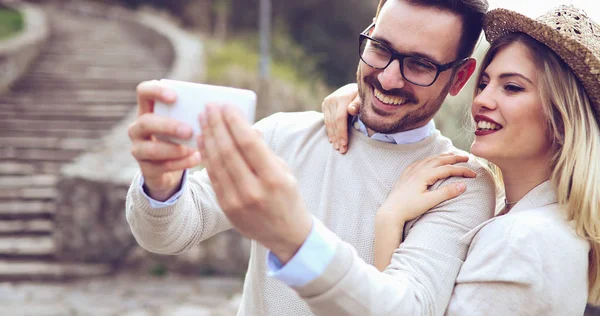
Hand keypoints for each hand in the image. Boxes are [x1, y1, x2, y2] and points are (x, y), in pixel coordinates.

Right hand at [127, 80, 200, 200]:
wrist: (170, 167)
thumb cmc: (182, 137)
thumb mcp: (185, 123)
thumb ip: (193, 114)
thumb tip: (217, 107)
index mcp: (148, 109)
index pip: (143, 92)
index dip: (156, 91)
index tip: (175, 97)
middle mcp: (138, 128)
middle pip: (146, 122)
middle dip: (169, 126)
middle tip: (189, 131)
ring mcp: (139, 148)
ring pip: (151, 148)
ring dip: (175, 149)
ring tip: (194, 149)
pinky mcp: (146, 168)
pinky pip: (162, 166)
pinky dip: (182, 163)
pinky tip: (197, 159)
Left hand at [197, 104, 312, 263]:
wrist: (287, 236)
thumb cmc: (288, 197)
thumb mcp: (285, 172)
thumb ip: (264, 151)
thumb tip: (246, 128)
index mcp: (274, 179)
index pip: (249, 143)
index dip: (235, 122)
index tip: (226, 106)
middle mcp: (254, 191)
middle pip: (229, 150)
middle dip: (217, 125)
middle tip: (210, 107)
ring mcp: (237, 201)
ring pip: (217, 162)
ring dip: (208, 137)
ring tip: (203, 118)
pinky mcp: (226, 207)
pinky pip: (213, 177)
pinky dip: (206, 156)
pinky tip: (202, 140)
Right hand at [322, 83, 360, 153]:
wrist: (354, 87)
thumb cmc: (362, 96)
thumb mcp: (363, 98)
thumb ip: (358, 104)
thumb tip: (351, 109)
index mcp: (342, 97)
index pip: (340, 118)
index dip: (342, 132)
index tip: (344, 144)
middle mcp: (332, 99)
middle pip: (333, 122)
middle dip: (337, 137)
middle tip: (341, 150)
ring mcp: (327, 101)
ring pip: (328, 123)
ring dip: (333, 136)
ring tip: (337, 147)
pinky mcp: (324, 104)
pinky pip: (326, 120)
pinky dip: (330, 131)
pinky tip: (332, 140)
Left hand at [377, 153, 476, 224]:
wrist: (390, 212)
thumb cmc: (409, 208)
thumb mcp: (430, 201)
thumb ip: (446, 193)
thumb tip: (463, 185)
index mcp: (425, 175)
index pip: (448, 169)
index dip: (462, 170)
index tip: (474, 174)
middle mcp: (417, 170)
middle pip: (439, 160)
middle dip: (454, 158)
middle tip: (466, 157)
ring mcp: (410, 172)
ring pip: (429, 160)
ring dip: (442, 157)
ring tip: (451, 156)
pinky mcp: (405, 176)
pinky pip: (419, 163)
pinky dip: (428, 160)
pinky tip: (428, 161)